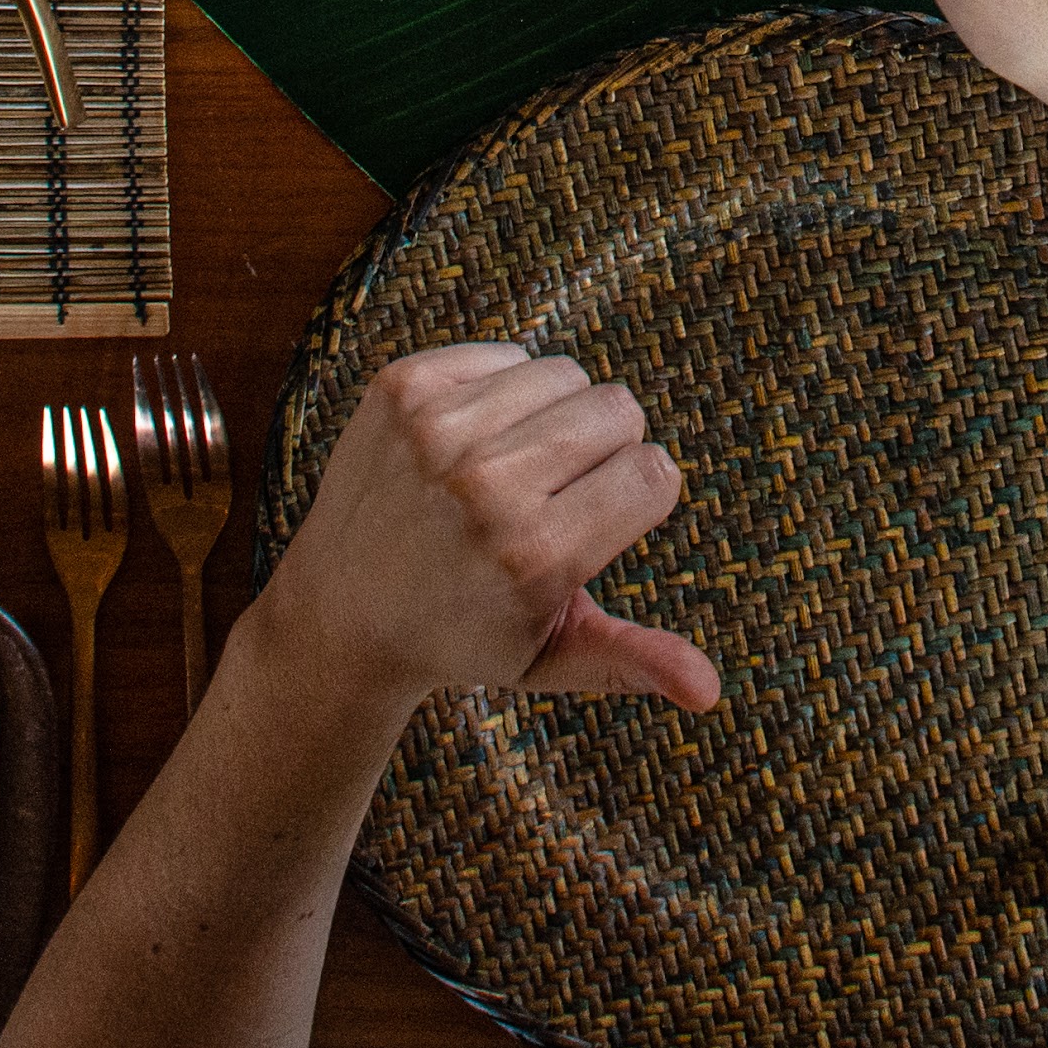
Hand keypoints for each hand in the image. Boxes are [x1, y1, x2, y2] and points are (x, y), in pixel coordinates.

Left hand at [264, 342, 720, 711]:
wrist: (336, 613)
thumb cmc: (459, 636)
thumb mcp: (549, 659)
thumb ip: (635, 660)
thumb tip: (711, 692)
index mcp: (535, 557)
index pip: (653, 473)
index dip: (640, 493)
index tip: (601, 520)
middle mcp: (486, 487)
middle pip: (618, 410)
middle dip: (606, 448)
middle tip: (556, 494)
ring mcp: (437, 431)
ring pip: (565, 374)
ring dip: (556, 415)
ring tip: (514, 467)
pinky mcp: (403, 389)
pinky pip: (506, 355)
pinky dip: (503, 390)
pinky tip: (472, 442)